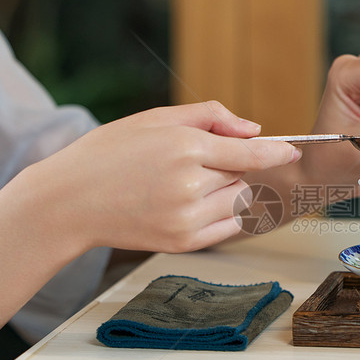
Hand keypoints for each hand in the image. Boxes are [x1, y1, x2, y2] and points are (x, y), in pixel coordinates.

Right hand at [24, 101, 299, 253]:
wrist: (68, 202)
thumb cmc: (109, 154)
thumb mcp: (155, 118)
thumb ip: (210, 116)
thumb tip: (255, 129)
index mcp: (184, 148)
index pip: (250, 152)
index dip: (275, 151)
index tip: (291, 149)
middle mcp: (190, 185)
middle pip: (243, 175)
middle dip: (233, 165)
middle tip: (199, 161)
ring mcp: (187, 218)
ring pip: (239, 201)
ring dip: (230, 190)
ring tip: (191, 183)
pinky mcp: (182, 243)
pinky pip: (228, 228)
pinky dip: (226, 214)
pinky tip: (200, 203)